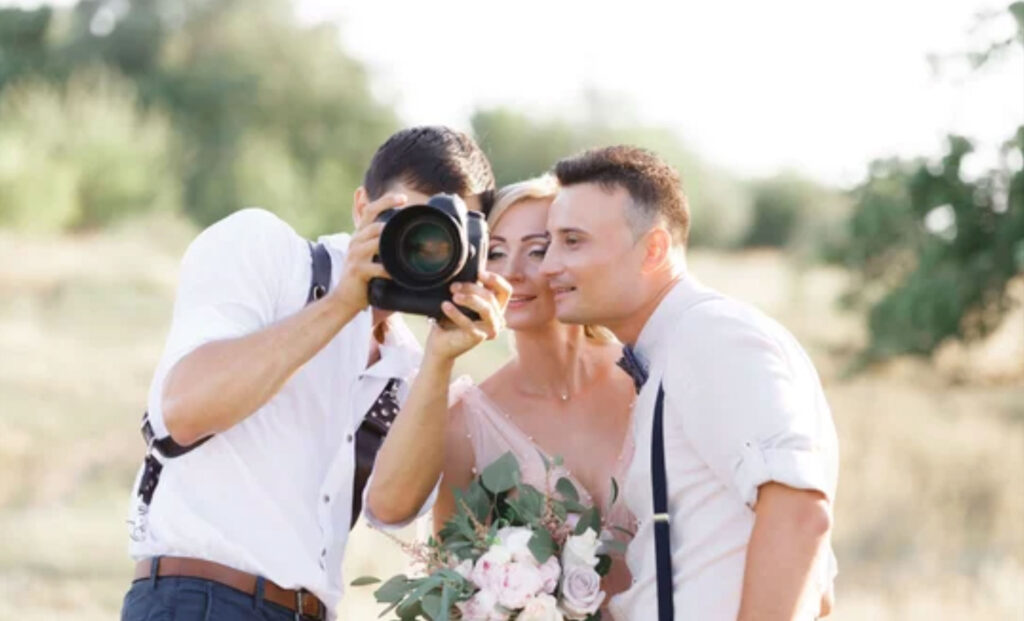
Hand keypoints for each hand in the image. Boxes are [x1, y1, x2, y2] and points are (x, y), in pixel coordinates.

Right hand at [330, 193, 407, 310]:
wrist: (343, 298)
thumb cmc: (361, 277)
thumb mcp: (368, 255)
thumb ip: (380, 243)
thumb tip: (403, 237)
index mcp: (359, 235)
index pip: (369, 210)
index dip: (385, 201)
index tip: (403, 198)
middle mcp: (356, 241)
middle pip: (373, 223)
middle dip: (391, 219)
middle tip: (409, 221)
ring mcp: (355, 256)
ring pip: (374, 241)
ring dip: (389, 241)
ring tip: (403, 243)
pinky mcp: (357, 271)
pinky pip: (375, 267)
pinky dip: (388, 270)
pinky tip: (397, 273)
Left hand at [425, 271, 511, 361]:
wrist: (440, 342)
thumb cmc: (451, 319)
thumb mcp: (462, 300)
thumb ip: (470, 289)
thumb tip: (472, 270)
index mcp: (496, 308)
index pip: (505, 291)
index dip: (495, 280)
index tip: (479, 273)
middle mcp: (498, 320)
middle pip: (490, 297)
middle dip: (471, 288)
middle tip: (453, 287)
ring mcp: (490, 330)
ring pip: (486, 309)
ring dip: (470, 299)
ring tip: (454, 296)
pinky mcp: (479, 338)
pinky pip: (469, 324)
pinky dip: (456, 314)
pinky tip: (445, 306)